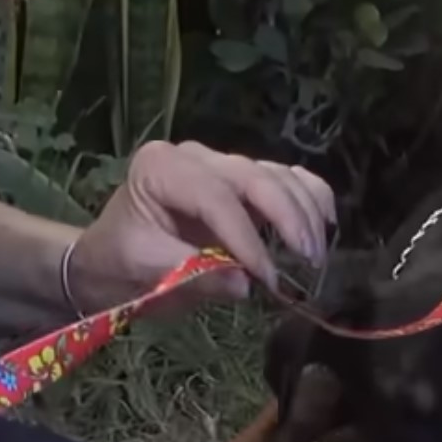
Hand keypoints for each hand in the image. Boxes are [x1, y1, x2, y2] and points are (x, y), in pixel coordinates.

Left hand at [65, 141, 335, 313]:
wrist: (115, 257)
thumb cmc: (124, 262)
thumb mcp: (146, 271)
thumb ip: (191, 274)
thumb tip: (244, 284)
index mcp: (161, 168)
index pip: (215, 196)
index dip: (246, 237)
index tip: (266, 278)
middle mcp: (197, 156)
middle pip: (256, 177)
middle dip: (288, 219)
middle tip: (308, 262)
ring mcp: (225, 164)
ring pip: (279, 175)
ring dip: (306, 213)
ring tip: (314, 257)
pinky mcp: (246, 179)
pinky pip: (289, 177)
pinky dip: (312, 196)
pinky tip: (327, 222)